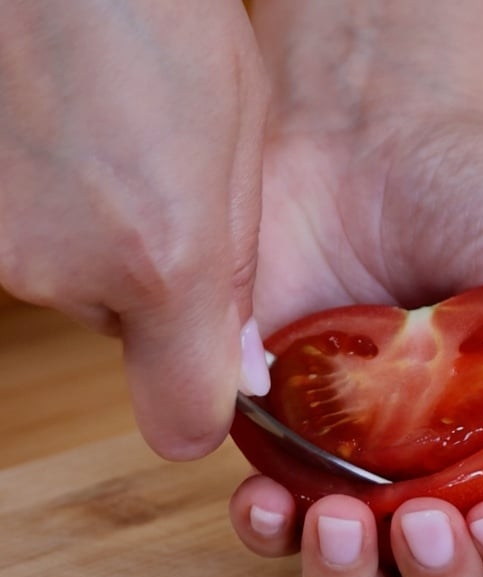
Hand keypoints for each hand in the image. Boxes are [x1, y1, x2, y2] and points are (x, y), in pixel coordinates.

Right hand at [0, 0, 267, 458]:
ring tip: (111, 149)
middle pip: (133, 336)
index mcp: (165, 263)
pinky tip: (62, 141)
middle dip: (159, 288)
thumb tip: (244, 368)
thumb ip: (238, 274)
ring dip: (103, 245)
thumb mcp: (241, 149)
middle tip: (168, 195)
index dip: (204, 403)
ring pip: (79, 288)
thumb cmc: (159, 20)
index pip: (184, 422)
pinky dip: (52, 215)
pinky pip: (29, 247)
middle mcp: (67, 276)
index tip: (222, 367)